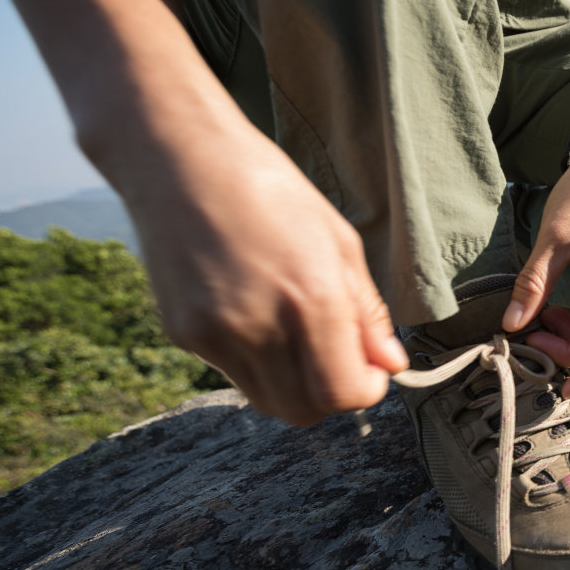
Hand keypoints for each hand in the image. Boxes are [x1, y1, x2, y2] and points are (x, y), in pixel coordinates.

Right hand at [127, 124, 407, 425]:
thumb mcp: (339, 241)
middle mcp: (259, 326)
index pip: (344, 393)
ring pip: (267, 399)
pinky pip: (232, 372)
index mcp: (310, 299)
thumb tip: (390, 364)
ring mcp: (214, 335)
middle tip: (340, 357)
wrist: (179, 158)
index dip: (366, 389)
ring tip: (298, 331)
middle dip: (331, 395)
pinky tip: (255, 312)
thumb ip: (367, 312)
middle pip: (305, 410)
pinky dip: (256, 361)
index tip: (371, 369)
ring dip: (294, 384)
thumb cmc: (269, 189)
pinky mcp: (182, 334)